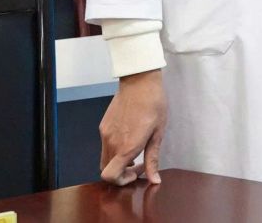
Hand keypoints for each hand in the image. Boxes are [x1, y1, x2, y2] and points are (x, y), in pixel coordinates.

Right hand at [99, 69, 166, 185]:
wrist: (140, 81)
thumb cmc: (154, 105)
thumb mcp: (158, 133)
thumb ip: (153, 159)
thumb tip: (154, 179)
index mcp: (127, 146)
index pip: (110, 177)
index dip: (122, 181)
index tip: (137, 172)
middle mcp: (112, 143)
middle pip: (106, 170)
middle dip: (121, 173)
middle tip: (138, 164)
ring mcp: (105, 134)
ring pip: (104, 159)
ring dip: (117, 161)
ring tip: (135, 149)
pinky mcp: (102, 126)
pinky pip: (105, 145)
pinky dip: (114, 149)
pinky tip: (129, 136)